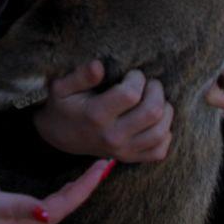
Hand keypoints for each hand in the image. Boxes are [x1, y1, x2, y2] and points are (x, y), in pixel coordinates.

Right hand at [0, 158, 113, 223]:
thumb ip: (18, 208)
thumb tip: (47, 214)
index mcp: (29, 223)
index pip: (65, 204)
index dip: (85, 186)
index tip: (102, 167)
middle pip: (68, 205)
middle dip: (88, 185)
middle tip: (105, 163)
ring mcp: (27, 220)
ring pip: (62, 204)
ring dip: (80, 188)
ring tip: (94, 171)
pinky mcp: (21, 214)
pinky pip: (53, 202)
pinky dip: (66, 191)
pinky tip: (70, 185)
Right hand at [33, 61, 173, 162]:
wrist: (58, 136)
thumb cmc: (63, 105)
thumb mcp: (62, 87)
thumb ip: (81, 76)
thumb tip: (99, 65)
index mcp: (96, 115)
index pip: (130, 95)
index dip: (137, 79)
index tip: (132, 74)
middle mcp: (112, 136)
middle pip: (152, 113)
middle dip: (156, 91)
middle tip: (149, 83)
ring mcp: (123, 150)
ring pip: (160, 132)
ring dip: (165, 111)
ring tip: (155, 99)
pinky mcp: (129, 158)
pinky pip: (159, 152)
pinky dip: (164, 135)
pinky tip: (154, 121)